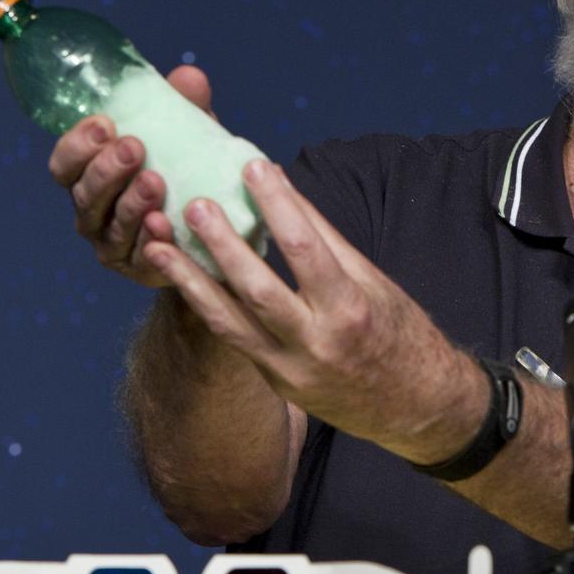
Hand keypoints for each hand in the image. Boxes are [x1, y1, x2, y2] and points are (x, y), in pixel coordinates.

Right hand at [48, 65, 212, 287]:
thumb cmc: (187, 171)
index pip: (65, 163)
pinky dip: (151, 240)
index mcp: (90, 175)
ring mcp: (113, 243)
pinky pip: (141, 256)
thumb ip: (185, 109)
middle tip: (133, 146)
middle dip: (106, 169)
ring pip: (111, 225)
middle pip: (85, 194)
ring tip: (155, 182)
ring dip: (130, 202)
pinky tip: (163, 225)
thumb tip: (189, 78)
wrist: (212, 229)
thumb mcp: (187, 137)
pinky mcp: (140, 268)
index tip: (105, 122)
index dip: (77, 145)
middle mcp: (93, 211)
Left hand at [142, 161, 486, 461]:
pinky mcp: (276, 382)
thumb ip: (326, 239)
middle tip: (194, 204)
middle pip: (258, 288)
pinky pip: (233, 339)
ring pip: (229, 321)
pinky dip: (205, 306)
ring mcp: (291, 369)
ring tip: (158, 245)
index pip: (306, 248)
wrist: (415, 408)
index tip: (253, 166)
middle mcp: (316, 343)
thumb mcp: (374, 283)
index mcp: (349, 309)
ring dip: (191, 281)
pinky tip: (181, 278)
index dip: (277, 204)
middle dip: (222, 245)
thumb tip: (285, 190)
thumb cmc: (400, 333)